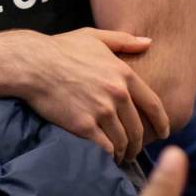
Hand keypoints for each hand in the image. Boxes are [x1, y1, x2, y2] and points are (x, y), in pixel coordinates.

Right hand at [16, 28, 169, 161]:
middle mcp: (117, 94)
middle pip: (138, 128)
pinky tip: (105, 158)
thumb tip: (149, 42)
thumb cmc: (61, 48)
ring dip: (123, 152)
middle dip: (138, 143)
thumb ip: (125, 41)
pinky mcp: (84, 126)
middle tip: (134, 150)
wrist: (32, 64)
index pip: (153, 105)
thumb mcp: (95, 37)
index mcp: (124, 74)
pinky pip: (104, 148)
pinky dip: (108, 156)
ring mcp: (101, 111)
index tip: (163, 132)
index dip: (162, 122)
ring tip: (119, 156)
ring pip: (122, 141)